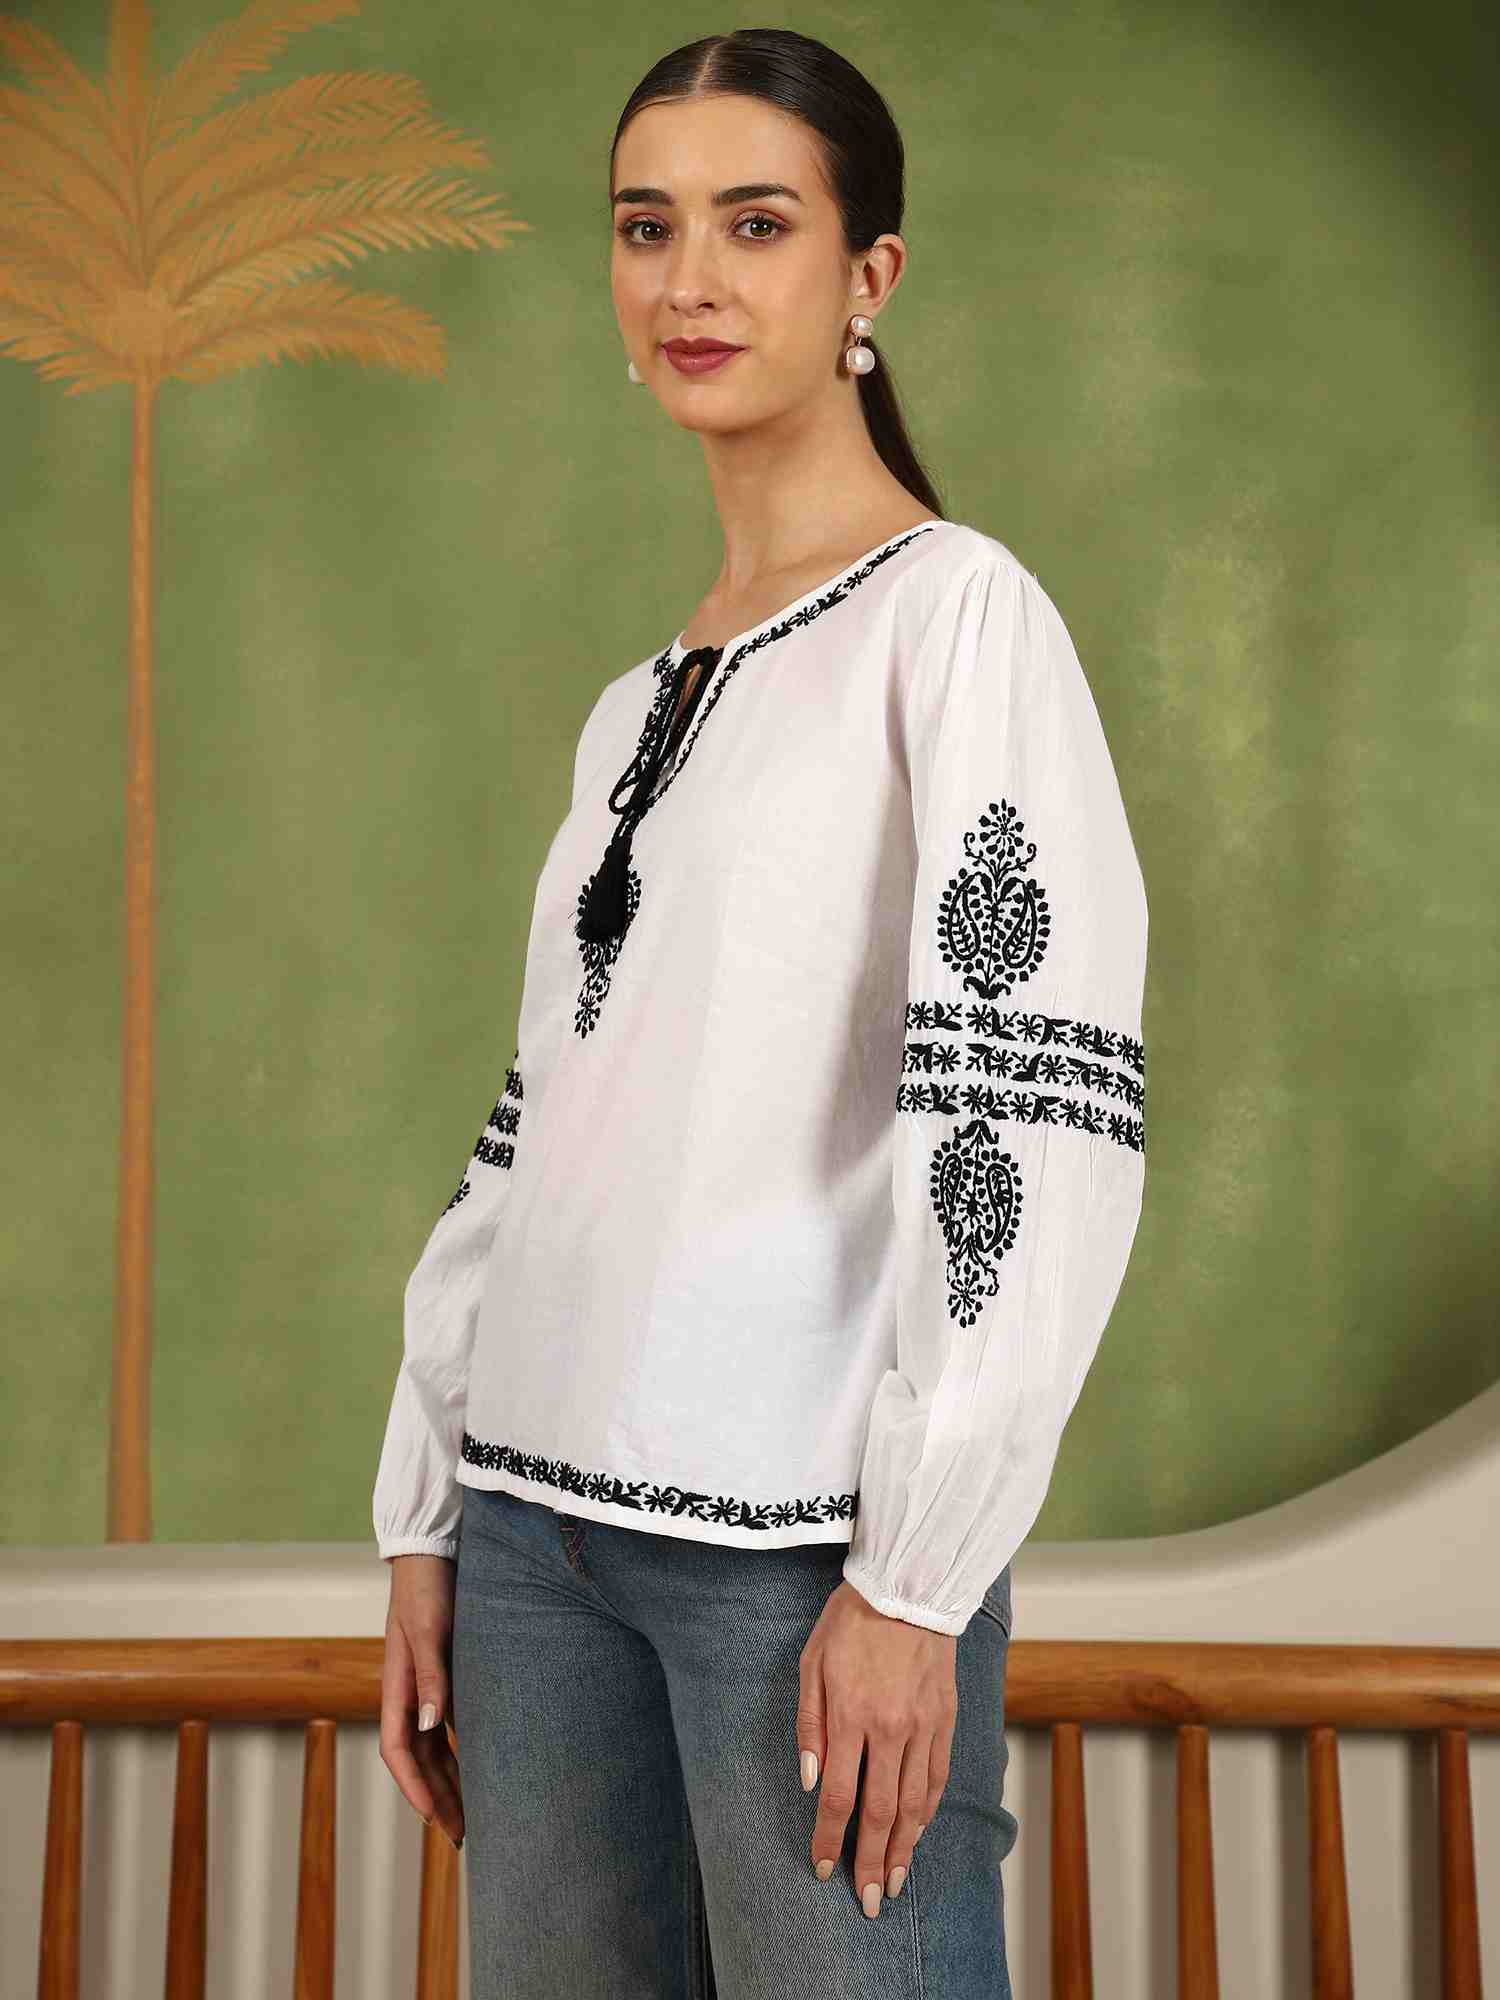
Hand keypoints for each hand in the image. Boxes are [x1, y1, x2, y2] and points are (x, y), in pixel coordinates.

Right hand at [379, 1554, 464, 1849]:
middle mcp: (411, 1692)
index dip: (415, 1787)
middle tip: (462, 1835)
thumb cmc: (427, 1586)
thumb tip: (430, 1725)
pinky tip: (488, 1762)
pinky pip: (455, 1721)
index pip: (400, 1751)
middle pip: (421, 1758)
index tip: (434, 1819)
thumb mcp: (428, 1629)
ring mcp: (430, 1684)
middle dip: (437, 1796)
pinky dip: (465, 1746)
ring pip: (437, 1745)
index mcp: (397, 1687)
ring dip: (452, 1778)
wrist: (434, 1550)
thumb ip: (431, 1675)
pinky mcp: (451, 1671)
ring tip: (474, 1813)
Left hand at [796, 1580, 956, 1914]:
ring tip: (895, 1882)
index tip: (823, 1869)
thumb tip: (809, 1780)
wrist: (908, 1586)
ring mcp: (923, 1726)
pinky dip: (928, 1810)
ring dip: (904, 1849)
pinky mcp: (944, 1718)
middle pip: (881, 1813)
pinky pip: (937, 1776)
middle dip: (872, 1863)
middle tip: (869, 1902)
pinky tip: (919, 1832)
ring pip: (915, 1804)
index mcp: (851, 1717)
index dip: (830, 1840)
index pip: (838, 1798)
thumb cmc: (851, 1621)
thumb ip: (809, 1725)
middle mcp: (890, 1730)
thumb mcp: (812, 1664)